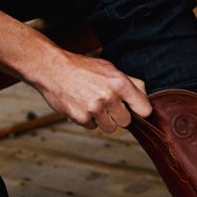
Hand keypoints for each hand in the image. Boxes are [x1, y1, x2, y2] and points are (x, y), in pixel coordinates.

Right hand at [34, 51, 151, 132]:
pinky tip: (81, 105)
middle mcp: (109, 97)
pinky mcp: (82, 118)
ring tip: (93, 104)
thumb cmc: (83, 68)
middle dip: (118, 115)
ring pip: (110, 128)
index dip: (140, 111)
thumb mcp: (110, 68)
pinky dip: (89, 120)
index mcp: (120, 83)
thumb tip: (145, 97)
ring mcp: (95, 109)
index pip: (144, 109)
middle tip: (107, 103)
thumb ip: (131, 83)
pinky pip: (93, 127)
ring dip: (104, 120)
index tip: (137, 110)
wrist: (52, 68)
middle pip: (126, 122)